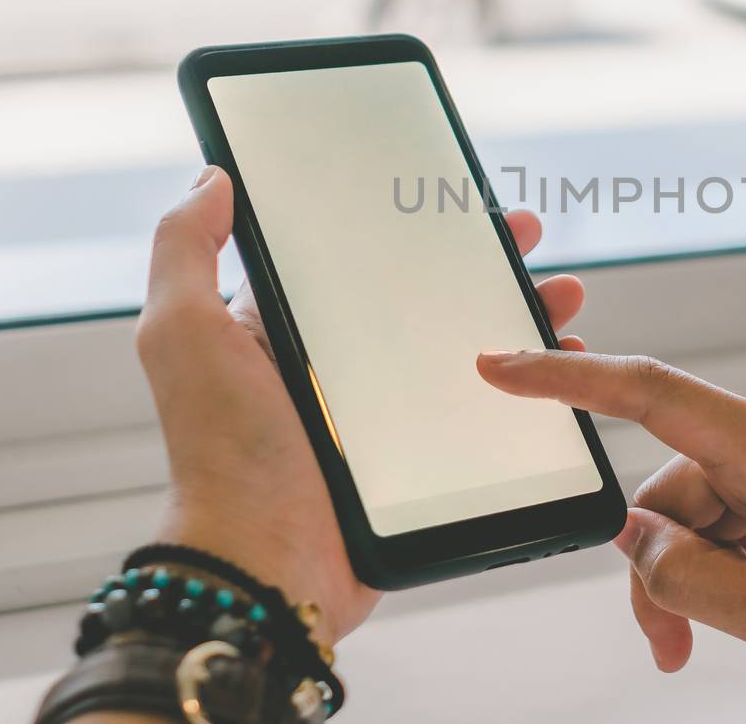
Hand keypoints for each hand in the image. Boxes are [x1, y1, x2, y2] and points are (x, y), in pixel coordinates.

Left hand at [136, 166, 587, 642]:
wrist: (266, 566)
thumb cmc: (220, 452)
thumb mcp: (184, 334)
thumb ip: (185, 249)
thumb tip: (213, 178)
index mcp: (287, 331)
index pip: (359, 260)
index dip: (410, 225)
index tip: (457, 196)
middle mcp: (340, 369)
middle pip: (426, 298)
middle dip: (482, 263)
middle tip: (528, 236)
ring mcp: (385, 417)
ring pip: (466, 351)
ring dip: (518, 319)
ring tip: (561, 296)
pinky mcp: (420, 464)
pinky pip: (483, 417)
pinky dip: (527, 393)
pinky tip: (558, 376)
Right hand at [476, 350, 745, 670]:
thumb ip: (692, 578)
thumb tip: (636, 540)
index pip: (649, 394)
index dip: (564, 381)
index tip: (498, 364)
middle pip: (671, 487)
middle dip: (663, 567)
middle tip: (670, 648)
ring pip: (702, 502)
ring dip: (704, 568)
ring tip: (736, 631)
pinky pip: (738, 501)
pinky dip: (736, 553)